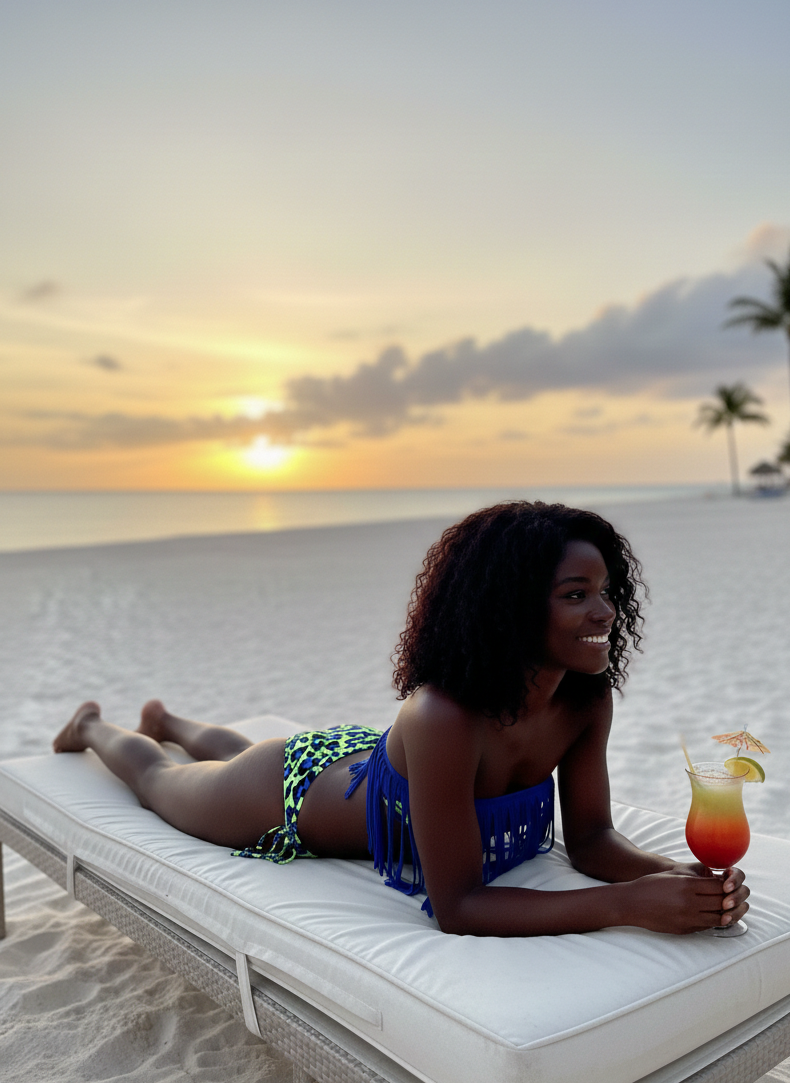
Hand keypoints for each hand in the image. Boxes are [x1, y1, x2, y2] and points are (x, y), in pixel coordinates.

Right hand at [621, 868, 749, 933]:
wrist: (632, 903)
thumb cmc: (651, 885)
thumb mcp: (673, 875)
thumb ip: (694, 877)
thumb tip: (715, 879)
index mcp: (687, 885)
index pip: (718, 886)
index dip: (727, 885)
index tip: (729, 884)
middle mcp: (689, 902)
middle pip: (721, 902)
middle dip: (730, 899)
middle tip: (735, 897)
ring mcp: (687, 918)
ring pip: (718, 917)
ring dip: (726, 913)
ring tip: (730, 909)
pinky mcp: (684, 929)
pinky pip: (706, 926)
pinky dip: (714, 921)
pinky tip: (715, 916)